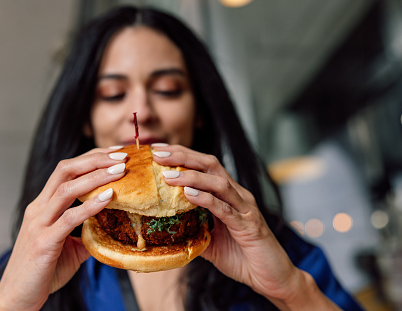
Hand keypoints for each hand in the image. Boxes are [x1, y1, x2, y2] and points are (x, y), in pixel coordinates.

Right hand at [0, 148, 126, 310]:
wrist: (17, 298)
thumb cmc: (42, 271)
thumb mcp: (68, 245)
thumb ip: (85, 231)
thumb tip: (111, 225)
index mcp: (43, 206)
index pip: (66, 170)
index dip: (91, 158)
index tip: (114, 153)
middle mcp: (39, 208)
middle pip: (65, 170)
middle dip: (94, 159)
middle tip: (121, 156)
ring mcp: (39, 223)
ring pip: (66, 189)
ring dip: (96, 177)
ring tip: (120, 170)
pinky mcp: (43, 242)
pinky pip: (68, 219)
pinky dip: (90, 206)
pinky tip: (109, 198)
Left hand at [153, 145, 339, 309]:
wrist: (272, 279)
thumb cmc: (243, 258)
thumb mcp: (211, 243)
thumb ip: (193, 231)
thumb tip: (166, 230)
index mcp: (228, 195)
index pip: (203, 166)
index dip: (181, 155)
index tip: (157, 151)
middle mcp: (237, 195)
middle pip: (209, 165)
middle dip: (183, 157)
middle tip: (158, 154)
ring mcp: (244, 208)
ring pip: (218, 182)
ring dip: (191, 176)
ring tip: (168, 175)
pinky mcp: (249, 225)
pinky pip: (225, 208)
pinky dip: (206, 199)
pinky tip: (189, 194)